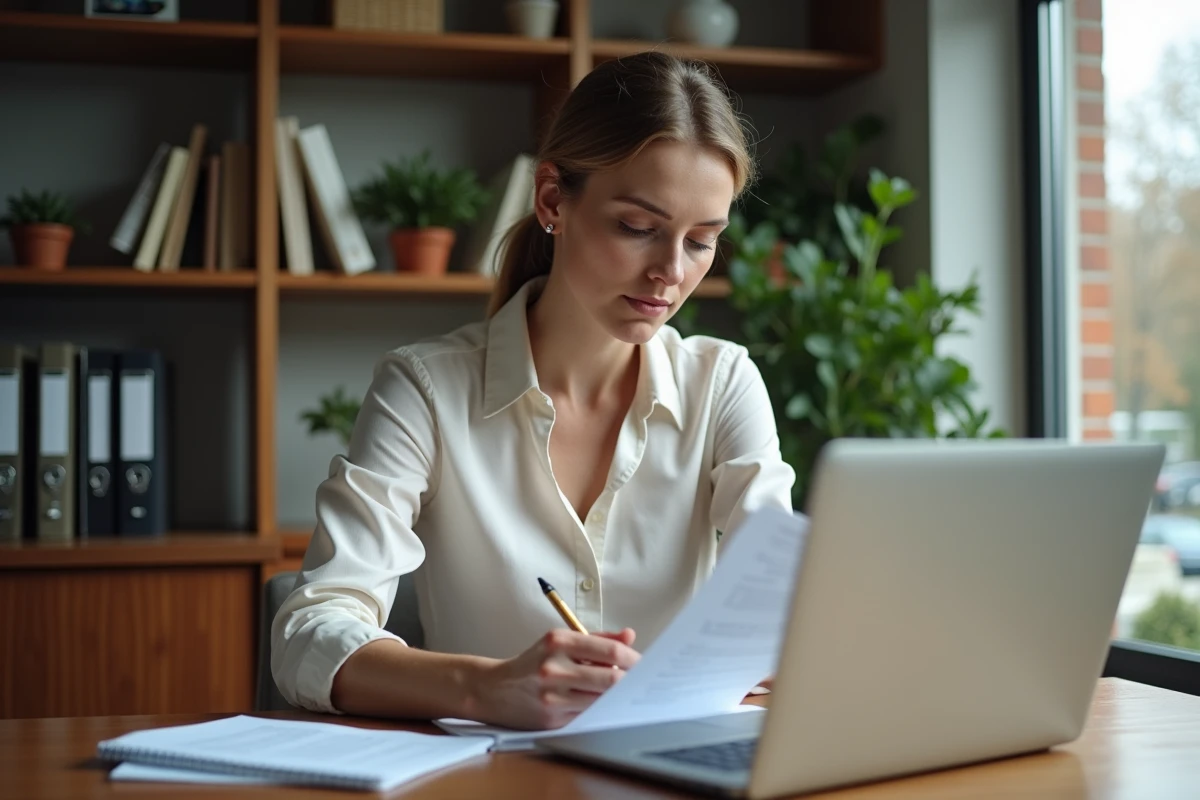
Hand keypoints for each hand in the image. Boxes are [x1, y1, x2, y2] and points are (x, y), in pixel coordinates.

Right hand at [469, 628, 638, 729]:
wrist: (494, 689)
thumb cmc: (533, 662)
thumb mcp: (560, 641)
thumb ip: (597, 639)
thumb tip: (630, 637)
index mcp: (558, 642)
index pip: (609, 652)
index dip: (634, 659)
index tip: (643, 663)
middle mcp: (554, 668)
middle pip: (611, 679)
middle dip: (631, 681)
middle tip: (640, 680)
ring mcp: (552, 696)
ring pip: (601, 700)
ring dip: (616, 697)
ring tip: (622, 691)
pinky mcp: (552, 719)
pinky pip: (588, 714)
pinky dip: (600, 709)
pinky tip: (602, 704)